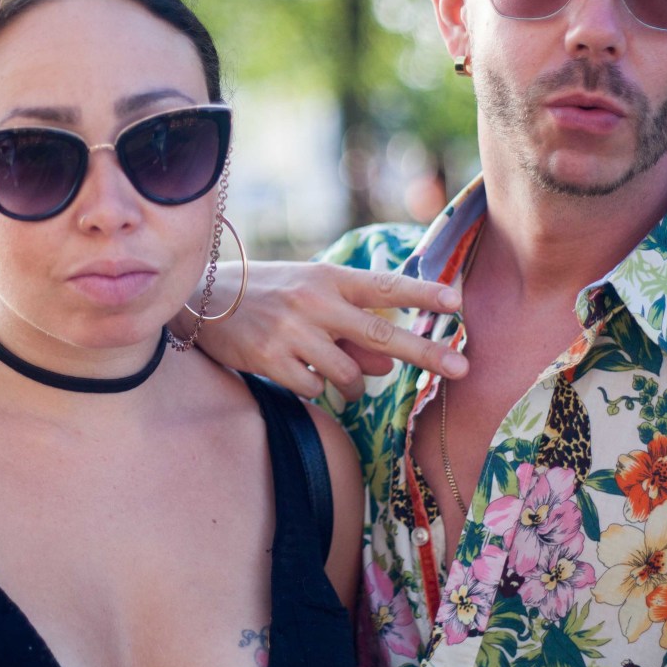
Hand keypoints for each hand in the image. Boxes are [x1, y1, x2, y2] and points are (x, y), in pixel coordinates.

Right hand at [193, 260, 466, 398]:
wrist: (203, 300)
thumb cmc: (269, 296)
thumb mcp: (311, 298)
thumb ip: (351, 328)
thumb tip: (388, 367)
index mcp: (328, 278)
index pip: (384, 286)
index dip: (422, 294)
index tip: (456, 302)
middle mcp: (314, 302)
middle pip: (381, 335)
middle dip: (427, 352)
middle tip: (463, 367)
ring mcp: (292, 332)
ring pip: (348, 374)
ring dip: (354, 386)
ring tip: (343, 382)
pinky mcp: (269, 359)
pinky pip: (313, 388)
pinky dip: (315, 387)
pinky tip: (300, 373)